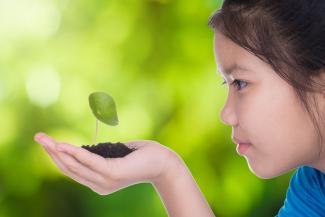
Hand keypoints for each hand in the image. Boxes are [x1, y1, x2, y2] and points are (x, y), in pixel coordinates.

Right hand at [34, 132, 178, 194]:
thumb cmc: (140, 156)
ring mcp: (105, 180)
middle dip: (51, 153)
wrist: (163, 162)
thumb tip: (84, 148)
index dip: (56, 157)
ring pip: (75, 166)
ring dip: (58, 151)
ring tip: (44, 139)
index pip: (71, 170)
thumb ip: (99, 157)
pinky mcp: (113, 172)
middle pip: (69, 168)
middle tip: (38, 137)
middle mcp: (98, 184)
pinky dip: (75, 152)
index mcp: (98, 182)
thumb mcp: (114, 157)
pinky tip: (63, 144)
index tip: (45, 143)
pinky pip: (89, 161)